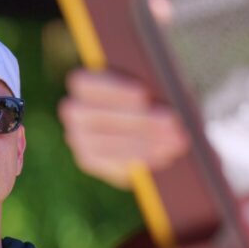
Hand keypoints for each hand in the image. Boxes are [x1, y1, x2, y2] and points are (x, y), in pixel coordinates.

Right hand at [58, 69, 188, 187]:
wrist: (145, 123)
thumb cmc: (151, 97)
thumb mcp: (153, 87)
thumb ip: (153, 91)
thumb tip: (166, 103)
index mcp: (84, 83)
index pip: (85, 84)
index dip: (113, 89)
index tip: (143, 94)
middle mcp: (74, 111)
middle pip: (98, 116)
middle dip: (137, 121)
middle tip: (170, 123)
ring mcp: (78, 138)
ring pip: (104, 144)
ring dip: (142, 144)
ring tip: (174, 141)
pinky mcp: (90, 160)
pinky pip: (110, 164)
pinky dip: (139, 159)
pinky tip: (163, 155)